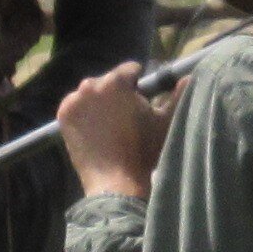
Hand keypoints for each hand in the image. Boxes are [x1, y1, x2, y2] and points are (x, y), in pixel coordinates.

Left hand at [55, 62, 169, 198]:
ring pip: (91, 93)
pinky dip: (85, 112)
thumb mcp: (164, 120)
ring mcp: (74, 100)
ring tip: (111, 123)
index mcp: (116, 81)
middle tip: (127, 114)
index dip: (140, 82)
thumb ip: (178, 94)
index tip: (143, 97)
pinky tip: (96, 128)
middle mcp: (90, 85)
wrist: (115, 181)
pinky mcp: (63, 115)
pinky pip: (77, 106)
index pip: (130, 69)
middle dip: (118, 92)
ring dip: (100, 101)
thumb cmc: (144, 149)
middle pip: (109, 81)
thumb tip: (189, 77)